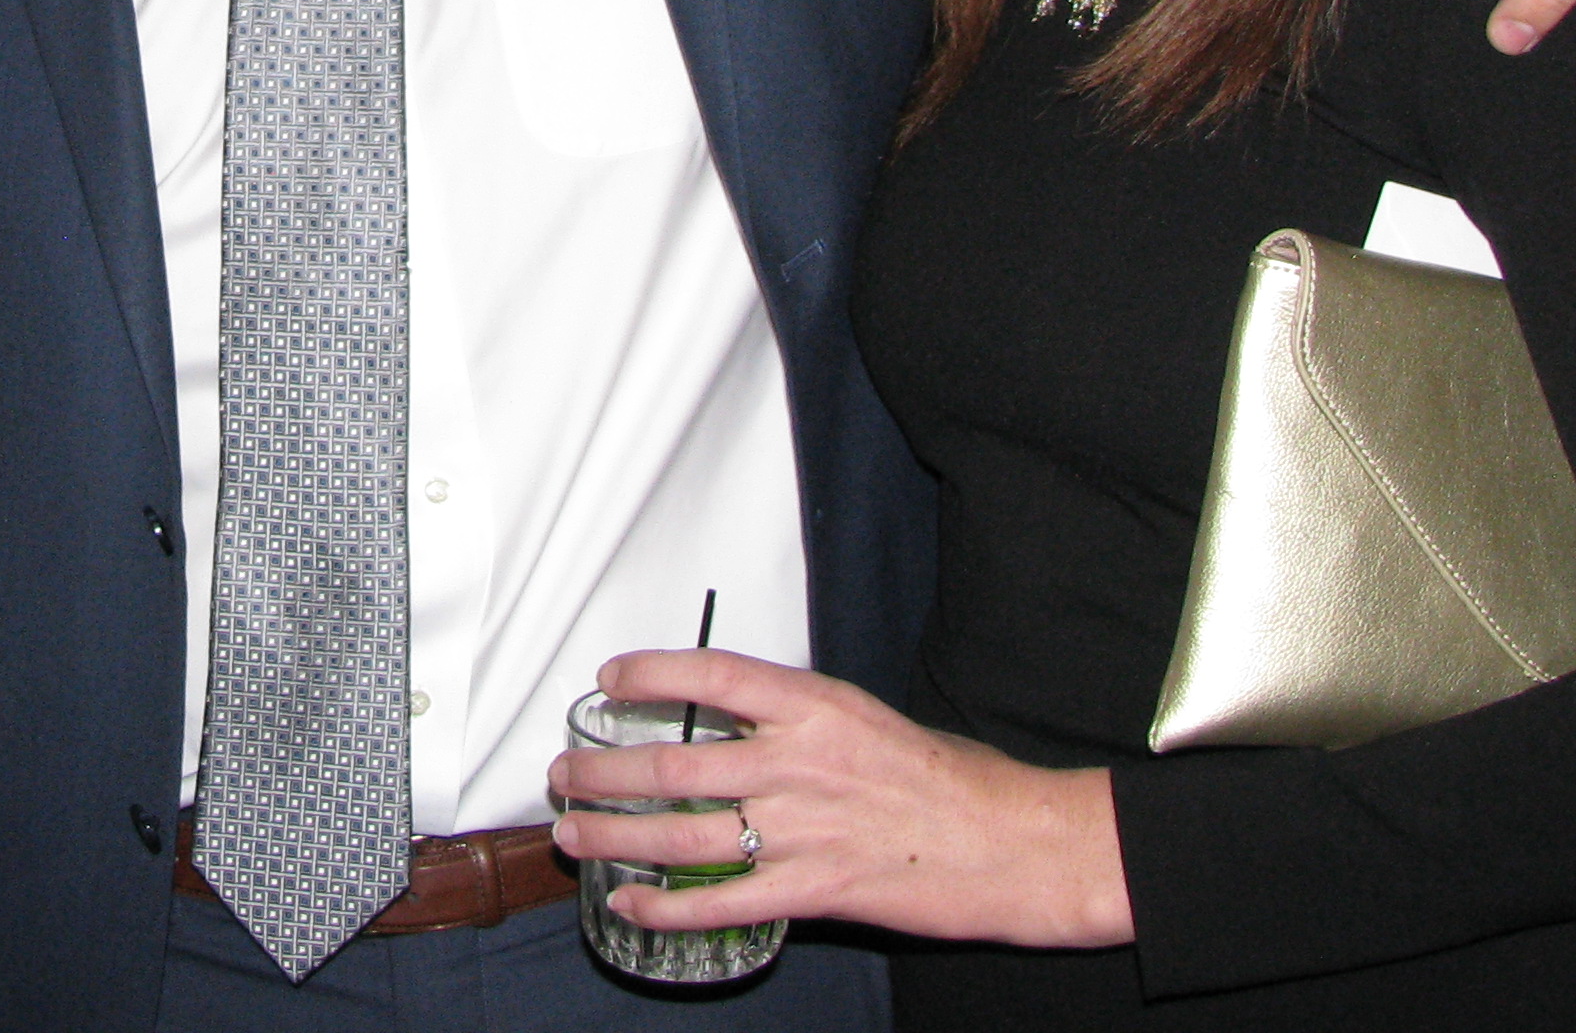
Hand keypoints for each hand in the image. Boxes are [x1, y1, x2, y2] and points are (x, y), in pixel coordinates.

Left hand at [542, 647, 1131, 948]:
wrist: (1011, 844)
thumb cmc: (949, 779)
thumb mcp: (868, 720)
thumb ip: (799, 722)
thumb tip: (735, 723)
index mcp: (816, 707)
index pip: (713, 675)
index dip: (651, 673)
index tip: (609, 679)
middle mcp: (799, 763)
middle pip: (675, 762)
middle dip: (605, 771)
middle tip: (564, 773)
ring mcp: (801, 830)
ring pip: (680, 832)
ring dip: (614, 834)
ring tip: (571, 832)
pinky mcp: (811, 891)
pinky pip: (719, 901)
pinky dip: (663, 903)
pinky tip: (626, 899)